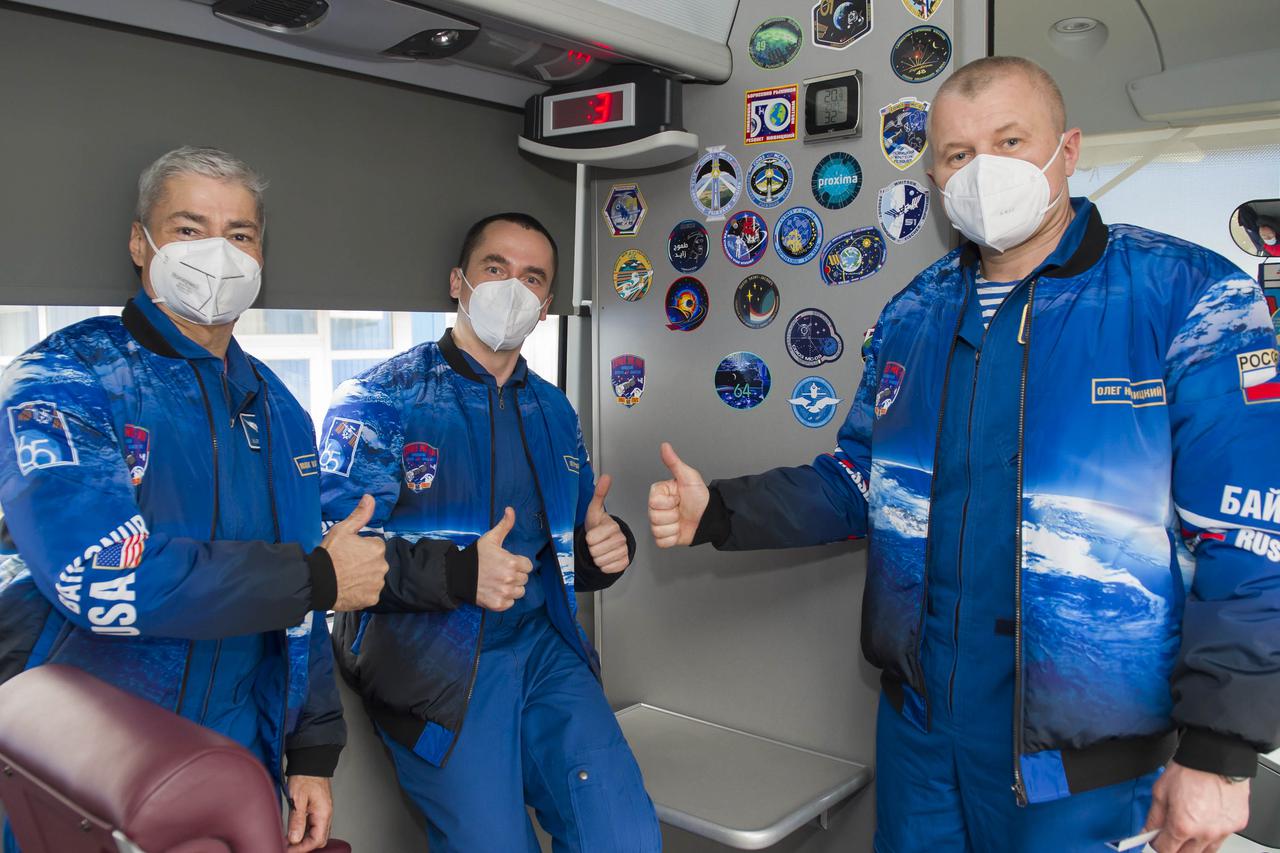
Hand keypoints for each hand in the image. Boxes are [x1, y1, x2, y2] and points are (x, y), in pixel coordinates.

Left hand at [285, 775, 332, 852]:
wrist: (311, 763)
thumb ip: (297, 820)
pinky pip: (314, 827)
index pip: (316, 840)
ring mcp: (323, 812)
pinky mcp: (318, 809)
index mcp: (323, 813)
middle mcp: (326, 815)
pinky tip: (294, 832)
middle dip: (303, 847)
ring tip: (288, 841)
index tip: (288, 849)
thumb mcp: (298, 799)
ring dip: (303, 840)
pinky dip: (304, 833)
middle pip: (318, 840)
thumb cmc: (305, 777)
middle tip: (287, 847)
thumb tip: (294, 839)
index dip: (302, 848)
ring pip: (316, 834)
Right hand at [322, 494, 388, 610]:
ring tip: (346, 576)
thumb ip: (360, 515)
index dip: (361, 548)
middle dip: (364, 562)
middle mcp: (382, 566)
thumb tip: (370, 497)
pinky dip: (361, 591)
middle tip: (346, 564)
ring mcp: (377, 584)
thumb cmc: (329, 554)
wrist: (317, 582)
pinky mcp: (371, 598)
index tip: (348, 552)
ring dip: (364, 577)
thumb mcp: (342, 530)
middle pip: (375, 562)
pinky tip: (349, 587)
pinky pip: (369, 592)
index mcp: (377, 548)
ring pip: (373, 577)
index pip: (375, 545)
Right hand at [475, 507, 533, 611]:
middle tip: (501, 572)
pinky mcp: (498, 604)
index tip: (508, 562)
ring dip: (512, 588)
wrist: (457, 575)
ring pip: (519, 592)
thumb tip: (510, 509)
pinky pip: (510, 603)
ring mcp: (504, 593)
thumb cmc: (475, 556)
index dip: (519, 563)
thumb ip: (504, 525)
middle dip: (515, 575)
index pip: (528, 566)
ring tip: (498, 582)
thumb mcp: (490, 538)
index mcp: (512, 562)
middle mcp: (510, 578)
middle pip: (524, 579)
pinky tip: (495, 591)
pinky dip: (504, 599)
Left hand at [585, 475, 629, 573]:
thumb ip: (599, 494)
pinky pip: (608, 569)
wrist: (604, 542)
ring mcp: (624, 551)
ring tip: (600, 549)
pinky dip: (604, 566)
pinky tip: (606, 557)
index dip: (588, 538)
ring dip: (597, 558)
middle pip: (596, 551)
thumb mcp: (594, 510)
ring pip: (601, 561)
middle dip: (592, 549)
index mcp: (613, 526)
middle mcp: (621, 539)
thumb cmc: (597, 526)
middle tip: (596, 543)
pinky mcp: (624, 562)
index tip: (593, 534)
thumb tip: (606, 477)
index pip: (591, 539)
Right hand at [648, 442, 708, 547]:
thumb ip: (674, 462)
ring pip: (657, 530)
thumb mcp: (689, 477)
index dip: (669, 502)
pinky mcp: (664, 537)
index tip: (678, 498)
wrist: (710, 517)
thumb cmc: (700, 497)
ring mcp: (659, 523)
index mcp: (659, 493)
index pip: (654, 502)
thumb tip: (665, 446)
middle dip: (672, 515)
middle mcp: (656, 508)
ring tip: (682, 520)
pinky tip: (680, 530)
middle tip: (681, 509)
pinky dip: (673, 538)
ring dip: (674, 527)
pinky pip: (662, 542)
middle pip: (654, 517)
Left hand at [1144, 761, 1249, 852]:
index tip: (1156, 840)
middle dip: (1175, 847)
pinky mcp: (1237, 824)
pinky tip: (1207, 820)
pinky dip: (1213, 832)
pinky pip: (1223, 836)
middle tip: (1170, 835)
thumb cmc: (1189, 769)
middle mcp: (1205, 833)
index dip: (1157, 845)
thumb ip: (1154, 817)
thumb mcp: (1161, 792)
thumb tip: (1147, 831)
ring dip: (1195, 845)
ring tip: (1189, 829)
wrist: (1216, 756)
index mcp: (1183, 826)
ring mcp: (1223, 830)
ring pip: (1207, 850)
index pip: (1166, 850)